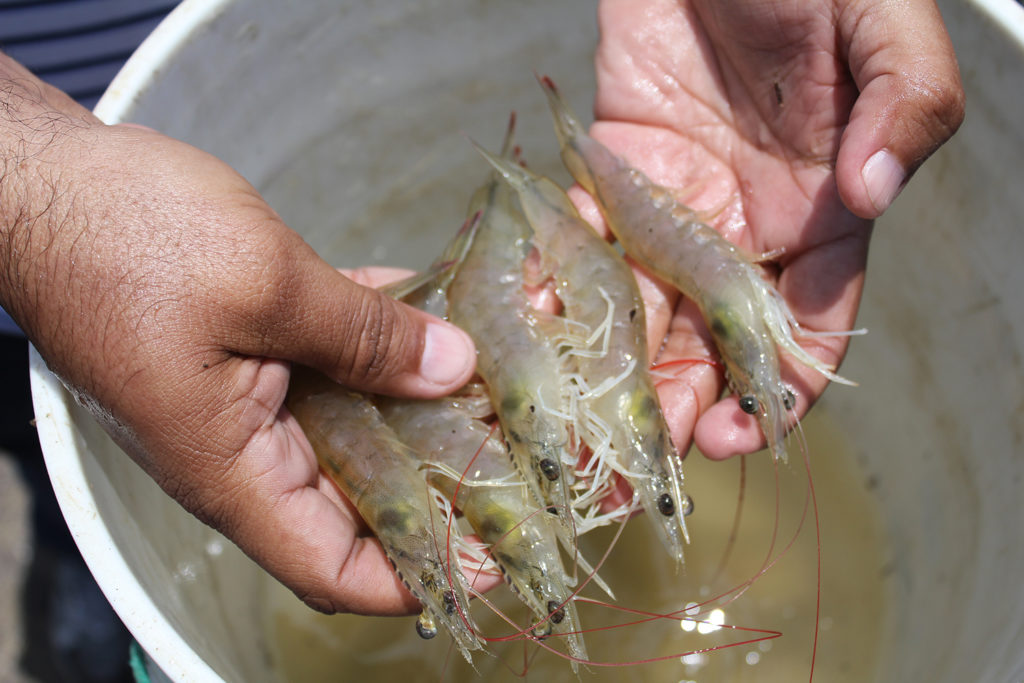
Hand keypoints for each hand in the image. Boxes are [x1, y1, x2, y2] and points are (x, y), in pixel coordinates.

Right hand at [1, 55, 476, 614]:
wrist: (45, 183)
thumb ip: (365, 335)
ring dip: (427, 397)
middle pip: (363, 498)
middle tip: (523, 442)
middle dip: (445, 473)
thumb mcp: (264, 284)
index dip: (418, 574)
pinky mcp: (252, 350)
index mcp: (233, 469)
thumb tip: (453, 369)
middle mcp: (245, 450)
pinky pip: (333, 363)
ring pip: (357, 425)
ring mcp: (249, 399)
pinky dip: (385, 343)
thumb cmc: (125, 238)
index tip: (492, 557)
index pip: (334, 568)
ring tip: (504, 370)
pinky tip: (442, 311)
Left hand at [580, 0, 963, 457]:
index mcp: (820, 215)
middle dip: (680, 407)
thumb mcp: (882, 23)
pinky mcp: (613, 176)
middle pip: (714, 344)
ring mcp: (675, 208)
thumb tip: (872, 192)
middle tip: (635, 461)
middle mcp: (746, 229)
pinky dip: (561, 292)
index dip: (778, 391)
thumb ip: (905, 103)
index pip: (807, 329)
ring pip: (645, 314)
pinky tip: (532, 337)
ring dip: (613, 374)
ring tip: (576, 427)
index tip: (740, 434)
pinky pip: (587, 247)